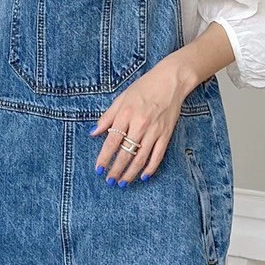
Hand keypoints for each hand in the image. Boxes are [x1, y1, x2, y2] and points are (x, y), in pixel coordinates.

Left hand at [90, 58, 193, 183]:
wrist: (171, 81)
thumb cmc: (144, 87)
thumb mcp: (121, 98)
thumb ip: (107, 116)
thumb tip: (93, 132)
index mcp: (126, 114)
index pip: (112, 141)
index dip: (104, 158)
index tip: (99, 169)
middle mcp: (140, 124)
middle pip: (126, 153)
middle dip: (116, 170)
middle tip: (109, 181)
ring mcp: (154, 131)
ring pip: (141, 158)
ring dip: (131, 173)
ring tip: (122, 182)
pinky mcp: (166, 134)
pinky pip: (157, 155)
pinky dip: (150, 168)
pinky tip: (143, 176)